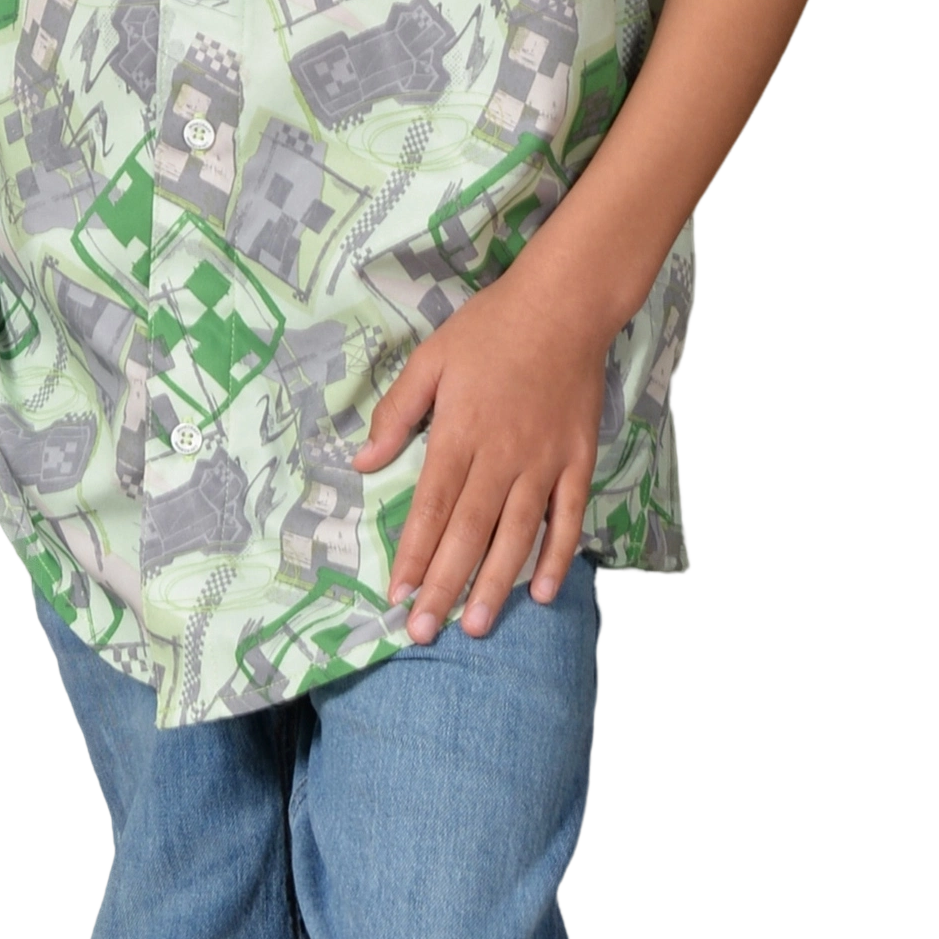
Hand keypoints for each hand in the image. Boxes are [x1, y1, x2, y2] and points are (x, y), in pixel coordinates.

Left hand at [348, 249, 613, 642]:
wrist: (564, 305)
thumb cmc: (489, 329)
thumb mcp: (430, 358)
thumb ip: (396, 412)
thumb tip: (361, 462)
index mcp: (460, 431)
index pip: (431, 505)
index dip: (413, 553)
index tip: (396, 594)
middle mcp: (502, 456)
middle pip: (468, 531)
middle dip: (443, 585)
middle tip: (423, 633)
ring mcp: (544, 462)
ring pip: (515, 534)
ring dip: (494, 584)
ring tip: (474, 626)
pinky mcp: (577, 460)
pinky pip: (567, 517)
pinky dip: (556, 556)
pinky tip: (542, 591)